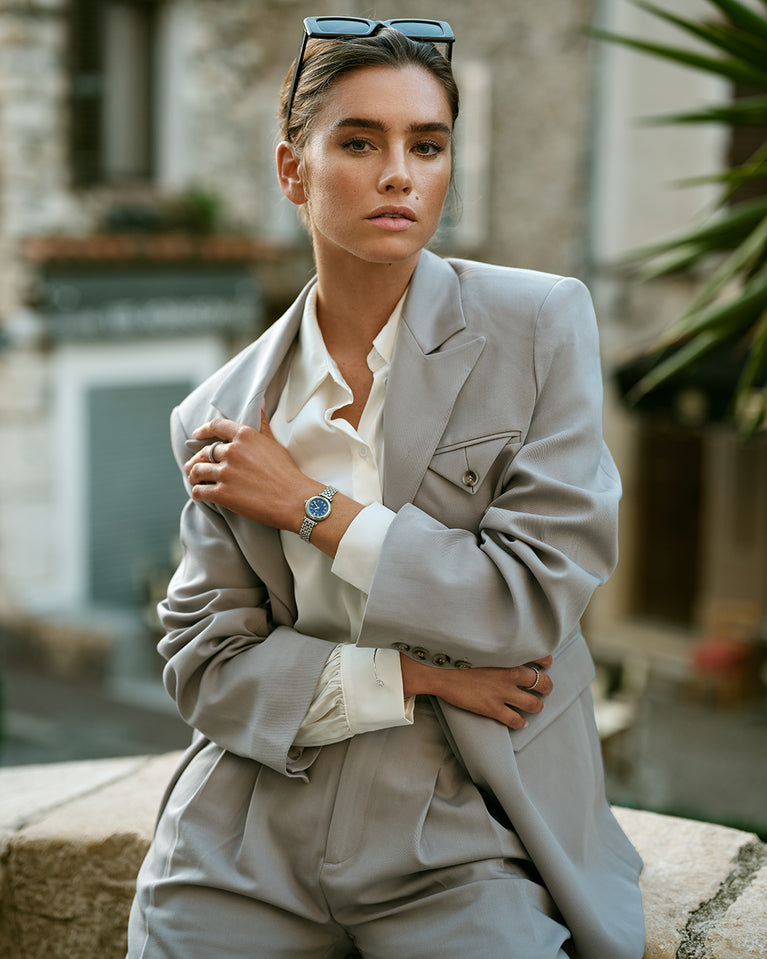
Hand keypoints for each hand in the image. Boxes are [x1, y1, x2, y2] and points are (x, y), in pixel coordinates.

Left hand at [184, 414, 307, 529]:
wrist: (294, 499)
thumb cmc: (287, 472)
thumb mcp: (274, 442)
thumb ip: (262, 422)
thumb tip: (259, 402)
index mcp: (245, 436)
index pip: (216, 426)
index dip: (203, 430)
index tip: (197, 435)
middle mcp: (232, 451)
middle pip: (204, 451)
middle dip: (196, 459)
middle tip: (191, 465)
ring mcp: (226, 473)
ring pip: (198, 470)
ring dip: (194, 475)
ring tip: (194, 479)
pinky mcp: (223, 493)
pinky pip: (200, 491)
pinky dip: (197, 492)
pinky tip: (200, 494)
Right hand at [401, 654, 553, 729]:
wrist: (439, 670)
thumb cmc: (456, 654)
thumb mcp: (480, 644)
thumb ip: (496, 647)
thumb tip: (501, 647)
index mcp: (508, 655)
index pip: (538, 655)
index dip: (546, 660)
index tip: (547, 662)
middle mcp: (510, 674)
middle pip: (541, 682)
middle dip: (546, 686)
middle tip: (544, 688)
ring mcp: (503, 693)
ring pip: (533, 704)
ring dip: (537, 706)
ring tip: (536, 706)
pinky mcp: (493, 708)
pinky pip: (515, 720)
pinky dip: (521, 722)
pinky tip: (520, 722)